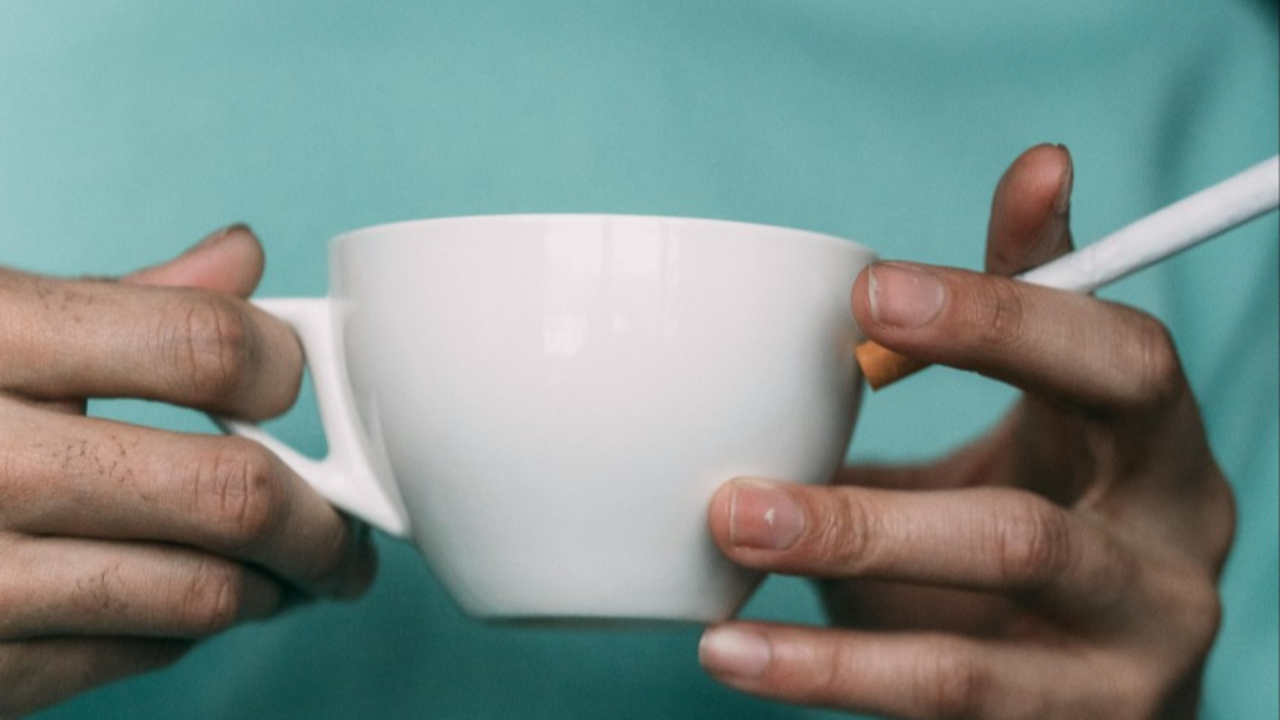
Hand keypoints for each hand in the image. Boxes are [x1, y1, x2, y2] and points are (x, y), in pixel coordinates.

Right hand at [0, 227, 375, 716]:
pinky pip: (126, 659)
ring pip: (197, 593)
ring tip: (295, 575)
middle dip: (321, 519)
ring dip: (273, 588)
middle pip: (229, 492)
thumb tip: (240, 261)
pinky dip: (183, 634)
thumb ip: (114, 297)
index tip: (302, 386)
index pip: (203, 347)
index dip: (285, 365)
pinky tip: (192, 604)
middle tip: (347, 528)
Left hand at [700, 145, 1233, 718]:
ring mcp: (1119, 670)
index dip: (1002, 323)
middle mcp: (1164, 566)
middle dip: (874, 519)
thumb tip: (1045, 161)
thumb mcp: (1048, 412)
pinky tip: (732, 648)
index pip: (1117, 368)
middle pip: (1029, 539)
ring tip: (724, 561)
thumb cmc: (1055, 511)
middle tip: (739, 489)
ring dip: (828, 608)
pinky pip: (933, 705)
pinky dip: (822, 673)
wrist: (1097, 675)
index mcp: (1160, 452)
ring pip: (967, 653)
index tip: (869, 295)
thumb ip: (1021, 308)